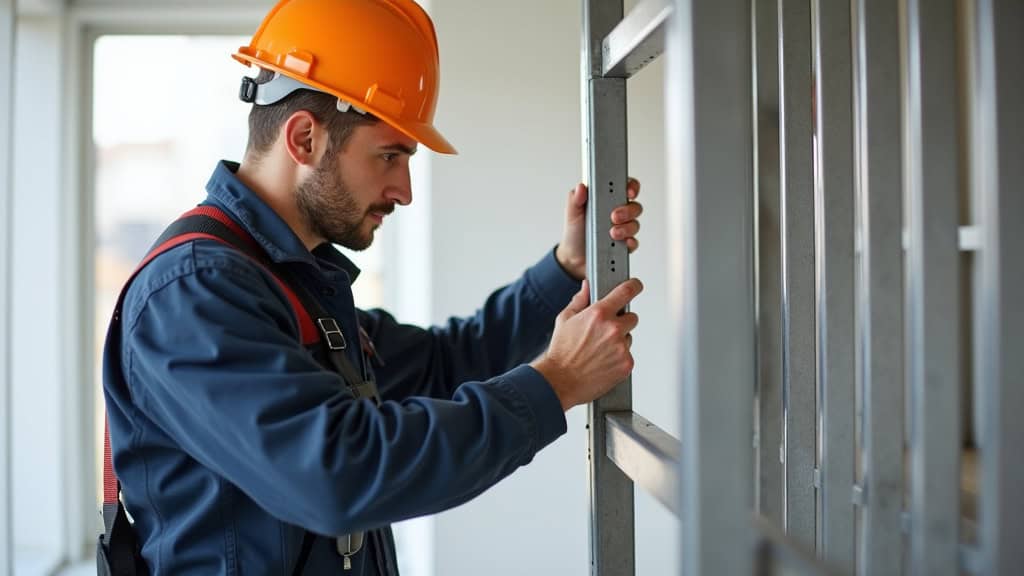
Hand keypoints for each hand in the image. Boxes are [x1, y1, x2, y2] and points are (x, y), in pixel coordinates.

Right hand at [531, 278, 642, 410]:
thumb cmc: (561, 352)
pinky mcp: (626, 364)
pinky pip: (628, 355)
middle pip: (632, 317)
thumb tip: (587, 287)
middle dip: (621, 322)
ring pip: (629, 338)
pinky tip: (603, 361)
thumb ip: (580, 300)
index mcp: (599, 313)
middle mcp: (613, 329)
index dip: (633, 286)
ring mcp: (621, 347)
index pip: (626, 291)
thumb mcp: (565, 319)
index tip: (635, 286)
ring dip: (619, 341)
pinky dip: (619, 358)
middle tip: (605, 331)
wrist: (560, 381)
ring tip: (599, 350)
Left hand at [555, 179, 642, 280]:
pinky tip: (623, 242)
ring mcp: (623, 229)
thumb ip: (575, 199)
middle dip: (628, 210)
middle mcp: (618, 213)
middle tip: (614, 216)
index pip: (625, 188)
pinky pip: (634, 243)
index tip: (629, 191)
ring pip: (635, 224)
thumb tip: (581, 187)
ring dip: (626, 228)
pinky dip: (630, 242)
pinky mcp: (624, 245)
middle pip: (634, 207)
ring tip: (612, 233)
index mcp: (607, 200)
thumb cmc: (575, 232)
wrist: (573, 259)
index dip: (632, 186)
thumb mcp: (572, 213)